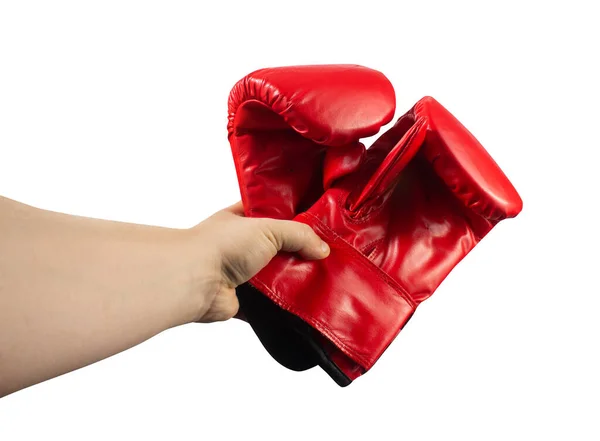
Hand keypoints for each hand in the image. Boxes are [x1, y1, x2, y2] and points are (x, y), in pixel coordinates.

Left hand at [188, 202, 329, 322]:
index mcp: (242, 219)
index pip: (272, 213)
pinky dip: (285, 305)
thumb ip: (298, 234)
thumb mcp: (267, 228)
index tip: (318, 222)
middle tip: (326, 254)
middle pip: (278, 247)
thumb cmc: (223, 245)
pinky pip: (271, 303)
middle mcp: (241, 245)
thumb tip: (322, 248)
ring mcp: (242, 273)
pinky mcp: (245, 300)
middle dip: (299, 252)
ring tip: (323, 279)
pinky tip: (306, 303)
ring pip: (277, 276)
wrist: (195, 281)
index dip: (294, 216)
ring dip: (294, 280)